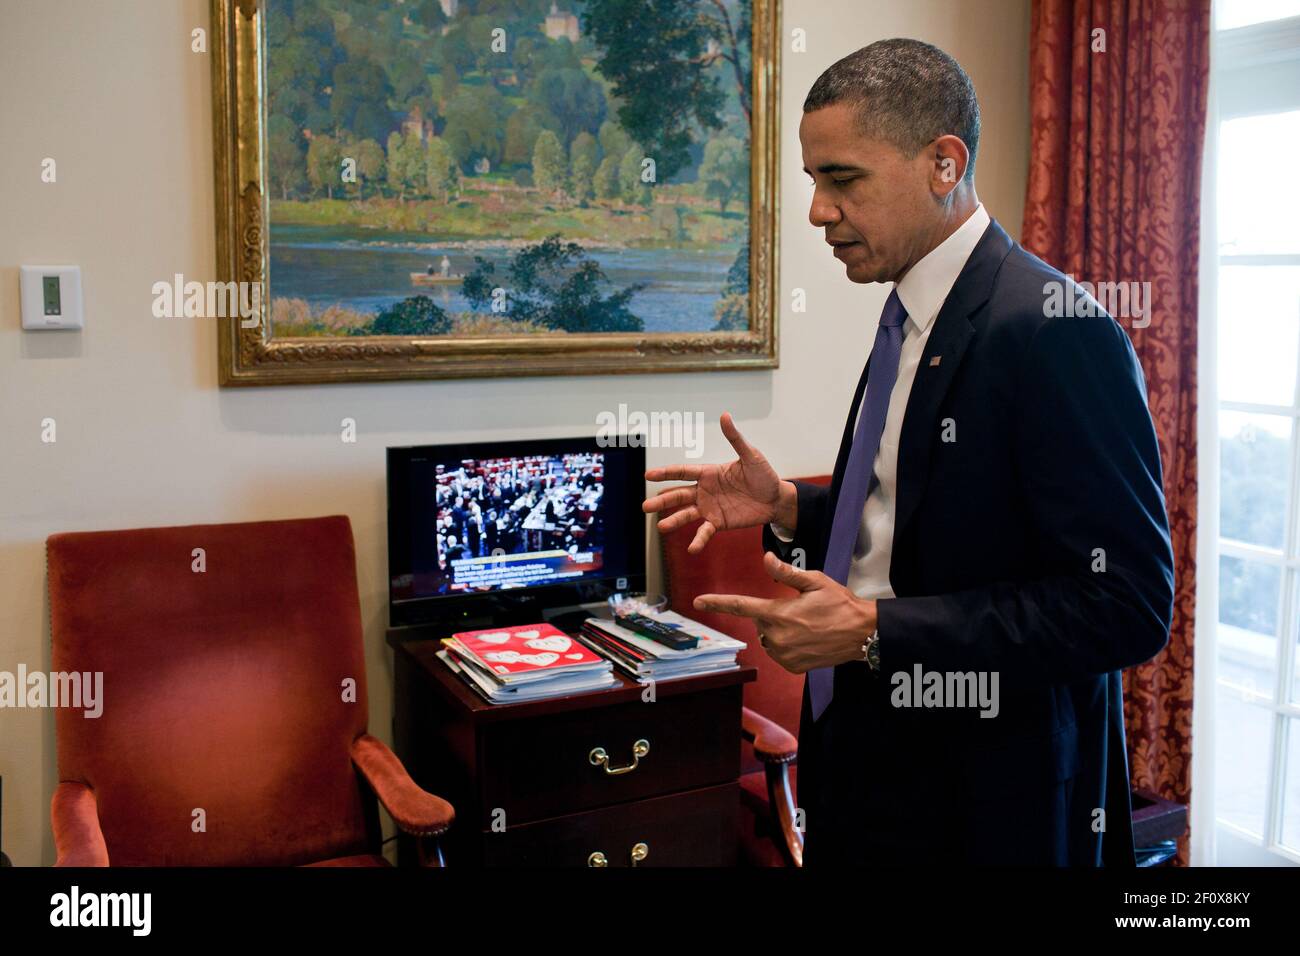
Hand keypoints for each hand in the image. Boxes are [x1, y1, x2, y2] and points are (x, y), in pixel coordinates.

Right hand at [643, 412, 793, 553]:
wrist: (776, 499)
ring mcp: (710, 508)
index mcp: (709, 473)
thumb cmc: (764, 475)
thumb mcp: (751, 455)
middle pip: (678, 495)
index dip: (665, 473)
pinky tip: (691, 549)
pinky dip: (698, 540)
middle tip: (645, 506)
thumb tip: (725, 415)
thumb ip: (735, 439)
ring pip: (686, 514)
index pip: (682, 472)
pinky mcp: (719, 522)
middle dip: (662, 501)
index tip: (647, 475)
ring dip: (674, 521)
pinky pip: (705, 531)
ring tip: (661, 528)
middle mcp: (705, 491)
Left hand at [694, 551, 876, 673]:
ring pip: (767, 637)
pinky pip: (779, 652)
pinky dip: (787, 645)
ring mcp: (784, 654)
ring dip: (778, 630)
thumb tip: (766, 559)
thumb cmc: (840, 604)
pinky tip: (807, 639)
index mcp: (778, 613)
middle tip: (800, 609)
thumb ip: (787, 573)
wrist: (863, 635)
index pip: (741, 606)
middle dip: (772, 613)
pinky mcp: (792, 667)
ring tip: (807, 625)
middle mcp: (776, 637)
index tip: (697, 601)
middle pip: (759, 621)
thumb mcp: (815, 581)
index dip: (717, 603)